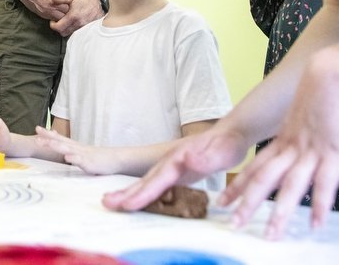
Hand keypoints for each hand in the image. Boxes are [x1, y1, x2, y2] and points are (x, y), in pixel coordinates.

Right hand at [12, 0, 78, 21]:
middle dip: (69, 10)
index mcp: (53, 0)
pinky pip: (53, 19)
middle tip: (70, 4)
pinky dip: (56, 16)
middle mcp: (49, 9)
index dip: (72, 2)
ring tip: (63, 7)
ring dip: (63, 14)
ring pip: (59, 19)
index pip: (69, 6)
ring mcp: (45, 13)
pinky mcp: (42, 16)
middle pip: (65, 14)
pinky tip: (57, 10)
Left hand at [34, 127, 120, 174]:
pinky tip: (67, 157)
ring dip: (58, 145)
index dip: (48, 133)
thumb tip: (64, 150)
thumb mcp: (84, 153)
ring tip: (47, 142)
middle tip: (36, 132)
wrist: (117, 159)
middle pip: (61, 141)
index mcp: (76, 146)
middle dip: (48, 137)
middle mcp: (78, 148)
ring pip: (69, 149)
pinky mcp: (90, 163)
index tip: (37, 128)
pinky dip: (74, 158)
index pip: (60, 138)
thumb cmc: (100, 158)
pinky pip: (81, 160)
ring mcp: (84, 155)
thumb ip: (74, 150)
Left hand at [50, 0, 103, 36]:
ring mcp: (82, 28)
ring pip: (69, 33)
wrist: (98, 4)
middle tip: (57, 22)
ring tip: (64, 22)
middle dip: (58, 28)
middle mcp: (78, 24)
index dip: (53, 25)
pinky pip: (75, 33)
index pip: (58, 27)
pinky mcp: (85, 30)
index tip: (53, 20)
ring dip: (65, 29)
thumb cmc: (85, 0)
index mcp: (73, 16)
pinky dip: (71, 30)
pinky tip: (71, 24)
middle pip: (62, 33)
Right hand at [102, 124, 248, 210]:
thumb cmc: (227, 143)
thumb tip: (188, 161)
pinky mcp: (177, 174)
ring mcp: (172, 168)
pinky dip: (144, 193)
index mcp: (178, 159)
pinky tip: (137, 200)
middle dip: (126, 192)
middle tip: (106, 203)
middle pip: (146, 180)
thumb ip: (206, 156)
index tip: (127, 204)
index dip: (142, 193)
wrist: (231, 134)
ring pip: (148, 182)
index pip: (158, 179)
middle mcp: (171, 162)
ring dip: (130, 192)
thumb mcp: (222, 151)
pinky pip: (157, 186)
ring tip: (112, 202)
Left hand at [220, 45, 338, 238]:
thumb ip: (297, 136)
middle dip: (247, 204)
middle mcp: (291, 149)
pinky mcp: (334, 154)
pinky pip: (325, 184)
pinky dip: (320, 206)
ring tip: (270, 234)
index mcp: (283, 141)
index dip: (237, 186)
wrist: (334, 74)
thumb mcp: (302, 119)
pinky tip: (316, 224)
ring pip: (290, 187)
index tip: (222, 201)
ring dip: (280, 213)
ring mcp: (311, 152)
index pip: (254, 167)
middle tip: (233, 223)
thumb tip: (298, 146)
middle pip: (264, 180)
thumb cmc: (322, 94)